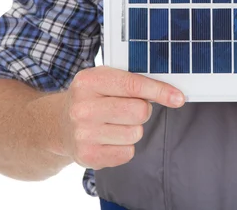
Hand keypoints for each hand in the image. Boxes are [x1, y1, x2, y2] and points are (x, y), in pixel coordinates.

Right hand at [59, 66, 184, 169]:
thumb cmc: (91, 98)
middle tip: (128, 108)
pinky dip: (124, 146)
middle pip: (140, 111)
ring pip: (136, 133)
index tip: (178, 97)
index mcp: (89, 81)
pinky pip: (128, 152)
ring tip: (113, 124)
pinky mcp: (88, 156)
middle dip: (142, 110)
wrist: (58, 125)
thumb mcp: (104, 79)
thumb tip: (173, 94)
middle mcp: (83, 108)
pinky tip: (109, 138)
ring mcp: (83, 134)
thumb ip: (134, 82)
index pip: (133, 85)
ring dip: (132, 129)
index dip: (160, 91)